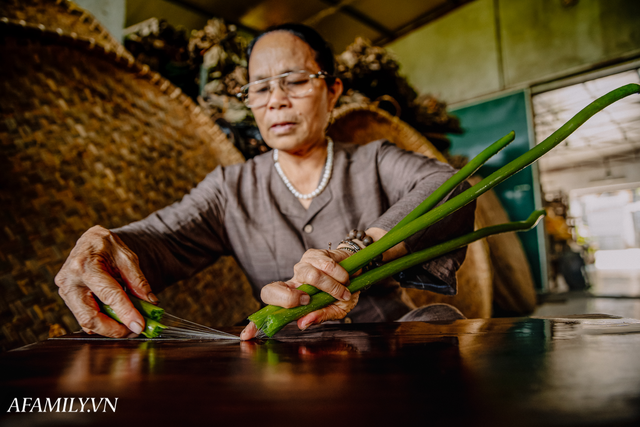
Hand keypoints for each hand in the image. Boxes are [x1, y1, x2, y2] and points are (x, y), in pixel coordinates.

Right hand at [54, 225, 157, 337]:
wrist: (90, 241)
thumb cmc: (107, 246)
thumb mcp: (127, 257)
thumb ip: (138, 280)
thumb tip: (151, 302)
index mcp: (85, 265)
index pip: (108, 295)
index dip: (125, 312)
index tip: (139, 325)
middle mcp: (69, 280)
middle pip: (90, 317)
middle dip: (114, 329)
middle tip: (134, 330)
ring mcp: (65, 291)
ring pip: (86, 322)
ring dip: (109, 328)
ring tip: (128, 324)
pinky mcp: (67, 299)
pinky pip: (84, 318)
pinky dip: (102, 322)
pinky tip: (116, 319)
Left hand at [240, 248, 359, 339]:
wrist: (359, 272)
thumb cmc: (344, 294)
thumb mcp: (336, 310)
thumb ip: (320, 316)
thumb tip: (302, 323)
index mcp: (293, 299)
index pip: (268, 308)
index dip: (256, 322)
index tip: (247, 336)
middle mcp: (292, 282)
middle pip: (272, 289)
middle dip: (287, 298)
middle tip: (308, 301)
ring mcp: (301, 266)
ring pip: (308, 276)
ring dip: (331, 287)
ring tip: (343, 291)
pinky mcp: (313, 254)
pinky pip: (324, 265)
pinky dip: (338, 275)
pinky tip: (345, 279)